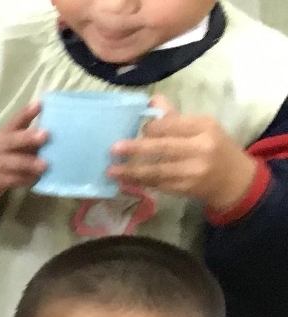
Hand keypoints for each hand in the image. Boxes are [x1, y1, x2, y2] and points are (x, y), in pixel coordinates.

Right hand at [0, 102, 46, 207]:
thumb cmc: (2, 160)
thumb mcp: (12, 147)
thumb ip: (30, 140)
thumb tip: (57, 134)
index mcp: (4, 135)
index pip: (14, 122)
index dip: (25, 114)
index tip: (39, 105)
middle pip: (10, 140)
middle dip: (27, 137)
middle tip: (45, 135)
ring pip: (9, 162)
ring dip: (27, 163)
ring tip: (44, 166)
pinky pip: (8, 180)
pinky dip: (22, 180)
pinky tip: (35, 179)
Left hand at [110, 97, 257, 212]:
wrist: (232, 179)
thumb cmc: (214, 147)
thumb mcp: (202, 127)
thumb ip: (175, 117)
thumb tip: (152, 99)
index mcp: (205, 127)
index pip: (173, 125)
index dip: (153, 128)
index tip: (140, 128)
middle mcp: (200, 148)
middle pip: (164, 147)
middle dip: (137, 148)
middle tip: (113, 149)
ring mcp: (192, 171)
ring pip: (157, 170)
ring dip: (131, 171)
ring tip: (111, 170)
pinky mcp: (184, 188)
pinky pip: (157, 184)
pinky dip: (139, 182)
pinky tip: (124, 181)